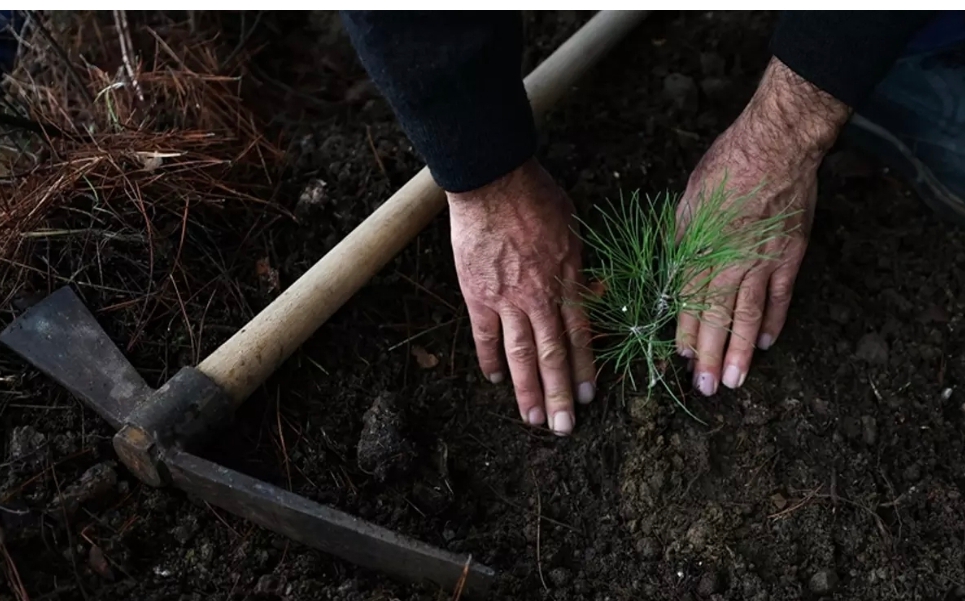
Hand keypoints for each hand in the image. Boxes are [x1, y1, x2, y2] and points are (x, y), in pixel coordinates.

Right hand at [447, 158, 595, 435]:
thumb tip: (594, 294)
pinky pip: (484, 336)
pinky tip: (495, 380)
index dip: (584, 369)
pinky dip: (489, 360)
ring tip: (532, 420)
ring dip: (528, 390)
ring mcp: (508, 300)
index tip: (588, 397)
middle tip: (564, 428)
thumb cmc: (536, 198)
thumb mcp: (575, 230)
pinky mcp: (478, 295)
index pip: (580, 336)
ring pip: (521, 354)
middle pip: (553, 355)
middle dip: (559, 395)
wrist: (492, 182)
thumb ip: (581, 267)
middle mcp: (541, 297)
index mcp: (569, 280)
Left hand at [676, 57, 850, 395]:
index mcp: (700, 249)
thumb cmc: (724, 170)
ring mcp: (762, 263)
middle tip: (706, 388)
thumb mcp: (687, 203)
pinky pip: (780, 297)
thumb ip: (680, 241)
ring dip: (740, 351)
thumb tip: (670, 272)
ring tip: (735, 380)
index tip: (682, 359)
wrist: (774, 148)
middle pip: (716, 317)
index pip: (689, 301)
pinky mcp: (789, 257)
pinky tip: (764, 343)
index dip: (685, 333)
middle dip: (709, 356)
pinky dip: (773, 322)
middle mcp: (729, 262)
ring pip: (749, 316)